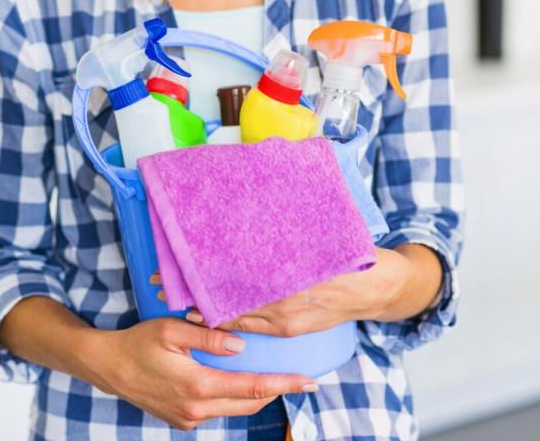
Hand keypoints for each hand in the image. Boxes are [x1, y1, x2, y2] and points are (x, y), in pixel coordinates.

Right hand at [76, 317, 316, 429]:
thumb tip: (243, 346)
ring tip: (276, 379)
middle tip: (301, 379)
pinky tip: (240, 383)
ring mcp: (189, 419)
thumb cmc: (138, 343)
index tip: (309, 382)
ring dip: (256, 394)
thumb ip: (210, 338)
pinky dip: (234, 398)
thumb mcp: (171, 330)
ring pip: (235, 409)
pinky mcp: (182, 421)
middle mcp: (197, 409)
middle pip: (250, 403)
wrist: (107, 367)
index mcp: (198, 386)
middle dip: (278, 391)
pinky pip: (218, 411)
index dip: (285, 385)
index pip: (253, 387)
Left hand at [172, 245, 441, 336]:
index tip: (175, 268)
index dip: (202, 277)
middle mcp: (283, 305)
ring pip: (236, 318)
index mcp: (288, 281)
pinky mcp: (290, 329)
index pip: (234, 282)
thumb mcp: (319, 238)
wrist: (378, 289)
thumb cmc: (350, 256)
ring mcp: (285, 321)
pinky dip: (229, 322)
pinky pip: (253, 328)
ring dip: (205, 311)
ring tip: (175, 303)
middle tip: (161, 283)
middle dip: (193, 293)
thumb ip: (286, 234)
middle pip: (227, 300)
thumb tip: (253, 209)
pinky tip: (209, 318)